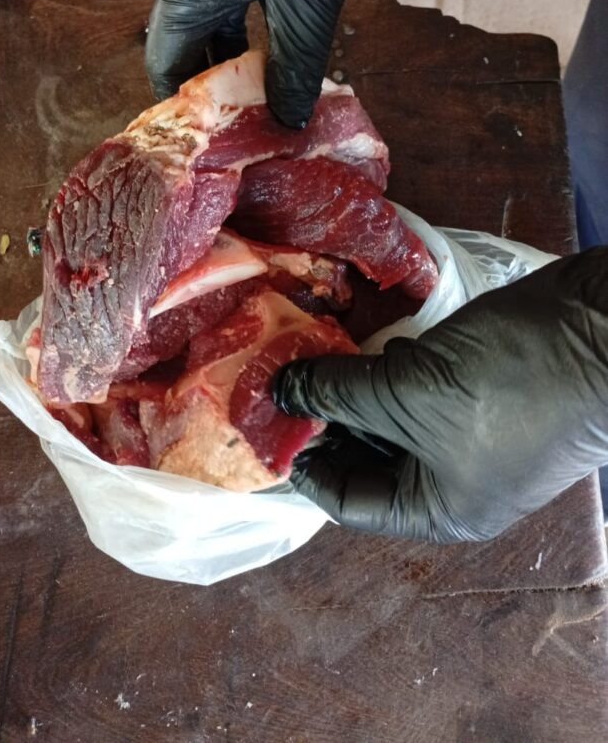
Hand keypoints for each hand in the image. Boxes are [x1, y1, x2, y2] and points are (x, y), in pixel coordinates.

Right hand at [146, 0, 419, 126]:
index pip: (165, 58)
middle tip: (253, 133)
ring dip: (251, 57)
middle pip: (194, 39)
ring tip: (278, 102)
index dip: (182, 105)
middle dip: (222, 87)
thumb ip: (297, 59)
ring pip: (228, 15)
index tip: (209, 146)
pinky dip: (269, 24)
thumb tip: (288, 120)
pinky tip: (296, 48)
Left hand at [274, 248, 607, 541]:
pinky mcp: (484, 391)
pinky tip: (367, 345)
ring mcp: (472, 435)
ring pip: (394, 420)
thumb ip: (337, 392)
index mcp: (438, 509)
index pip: (351, 503)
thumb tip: (281, 391)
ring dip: (356, 391)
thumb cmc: (505, 385)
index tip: (265, 429)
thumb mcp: (406, 392)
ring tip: (310, 357)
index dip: (305, 468)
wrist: (605, 330)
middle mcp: (452, 481)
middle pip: (370, 460)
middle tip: (281, 384)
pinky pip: (421, 391)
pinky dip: (392, 371)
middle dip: (327, 423)